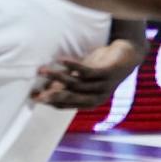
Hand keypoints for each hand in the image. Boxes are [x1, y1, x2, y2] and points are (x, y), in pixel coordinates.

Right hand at [31, 37, 146, 108]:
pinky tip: (61, 60)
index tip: (33, 97)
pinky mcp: (107, 73)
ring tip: (41, 70)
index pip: (65, 105)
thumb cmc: (102, 67)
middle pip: (70, 97)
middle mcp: (96, 97)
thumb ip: (66, 84)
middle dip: (52, 95)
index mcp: (89, 102)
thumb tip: (44, 89)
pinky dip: (73, 66)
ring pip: (76, 83)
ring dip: (57, 76)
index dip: (50, 101)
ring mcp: (103, 85)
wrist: (127, 56)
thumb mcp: (82, 77)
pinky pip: (87, 71)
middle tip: (37, 94)